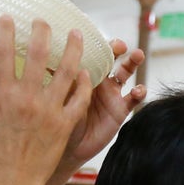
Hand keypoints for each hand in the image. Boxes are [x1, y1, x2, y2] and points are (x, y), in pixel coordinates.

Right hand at [0, 18, 92, 184]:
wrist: (13, 183)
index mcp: (3, 96)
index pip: (2, 54)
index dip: (5, 32)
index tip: (7, 18)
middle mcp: (27, 99)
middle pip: (39, 54)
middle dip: (42, 32)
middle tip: (44, 22)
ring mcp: (49, 110)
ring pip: (67, 71)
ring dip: (73, 49)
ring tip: (76, 34)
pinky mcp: (65, 124)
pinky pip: (80, 98)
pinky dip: (84, 83)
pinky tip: (86, 72)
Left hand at [51, 39, 146, 184]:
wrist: (66, 147)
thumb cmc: (57, 120)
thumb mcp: (57, 96)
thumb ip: (57, 79)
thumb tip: (44, 59)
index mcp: (83, 73)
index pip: (92, 52)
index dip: (96, 43)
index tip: (96, 37)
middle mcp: (99, 79)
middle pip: (112, 57)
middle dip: (118, 48)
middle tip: (120, 45)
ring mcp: (112, 93)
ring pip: (126, 72)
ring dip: (133, 62)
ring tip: (137, 55)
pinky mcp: (121, 109)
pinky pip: (133, 99)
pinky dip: (139, 92)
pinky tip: (139, 90)